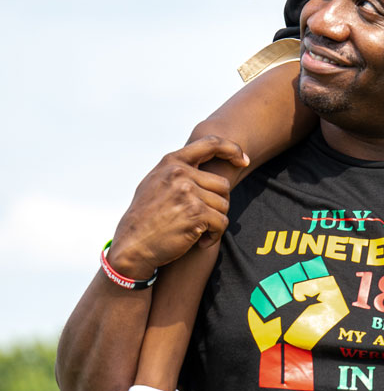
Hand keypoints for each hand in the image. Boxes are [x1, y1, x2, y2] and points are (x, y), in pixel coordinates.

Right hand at [106, 136, 249, 278]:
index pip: (211, 144)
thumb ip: (178, 171)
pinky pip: (222, 222)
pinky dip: (215, 235)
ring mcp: (188, 192)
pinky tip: (201, 241)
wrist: (132, 246)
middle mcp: (179, 173)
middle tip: (202, 218)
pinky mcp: (196, 212)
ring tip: (198, 230)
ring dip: (215, 221)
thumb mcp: (156, 183)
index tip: (243, 159)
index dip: (232, 149)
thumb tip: (207, 158)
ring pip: (224, 204)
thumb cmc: (146, 217)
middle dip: (217, 203)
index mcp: (171, 162)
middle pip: (223, 184)